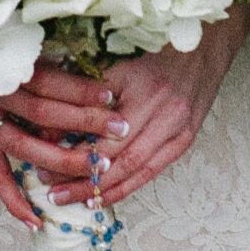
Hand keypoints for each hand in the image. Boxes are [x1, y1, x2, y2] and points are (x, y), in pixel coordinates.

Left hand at [34, 24, 249, 209]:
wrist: (202, 49)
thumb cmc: (154, 54)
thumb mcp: (118, 67)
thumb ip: (87, 99)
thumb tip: (52, 129)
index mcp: (146, 97)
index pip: (106, 141)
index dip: (76, 160)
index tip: (47, 169)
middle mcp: (166, 119)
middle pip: (121, 163)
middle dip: (86, 183)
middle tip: (55, 194)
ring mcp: (179, 134)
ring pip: (138, 174)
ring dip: (106, 192)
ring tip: (77, 202)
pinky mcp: (185, 142)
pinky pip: (153, 172)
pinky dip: (128, 187)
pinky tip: (105, 197)